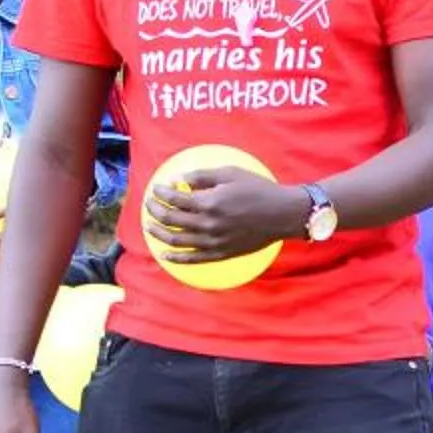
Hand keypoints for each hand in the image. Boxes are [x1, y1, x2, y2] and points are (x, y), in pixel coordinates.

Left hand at [144, 167, 300, 263]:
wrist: (282, 214)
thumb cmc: (258, 190)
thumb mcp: (230, 173)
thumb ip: (202, 176)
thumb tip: (180, 180)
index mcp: (209, 203)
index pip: (174, 199)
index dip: (161, 193)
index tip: (157, 188)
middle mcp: (207, 224)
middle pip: (171, 219)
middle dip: (155, 211)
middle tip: (150, 204)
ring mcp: (213, 242)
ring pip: (176, 240)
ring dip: (159, 233)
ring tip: (150, 226)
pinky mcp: (220, 253)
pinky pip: (193, 259)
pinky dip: (176, 257)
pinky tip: (165, 253)